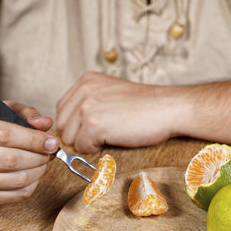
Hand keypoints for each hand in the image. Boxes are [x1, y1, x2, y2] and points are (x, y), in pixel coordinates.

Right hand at [0, 102, 57, 209]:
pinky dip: (32, 184)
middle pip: (12, 160)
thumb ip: (25, 114)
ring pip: (18, 179)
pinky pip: (18, 195)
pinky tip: (32, 174)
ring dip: (39, 170)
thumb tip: (45, 123)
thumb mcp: (0, 113)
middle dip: (39, 156)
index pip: (5, 135)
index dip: (34, 139)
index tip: (52, 142)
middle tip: (49, 152)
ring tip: (42, 161)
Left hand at [55, 71, 187, 152]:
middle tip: (99, 137)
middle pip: (62, 124)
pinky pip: (81, 147)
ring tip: (108, 137)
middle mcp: (84, 90)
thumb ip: (90, 103)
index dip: (74, 125)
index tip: (89, 130)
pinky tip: (111, 141)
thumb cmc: (146, 106)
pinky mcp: (94, 124)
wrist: (168, 108)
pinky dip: (94, 150)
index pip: (62, 109)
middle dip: (77, 136)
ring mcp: (87, 107)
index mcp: (86, 80)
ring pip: (69, 138)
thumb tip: (72, 128)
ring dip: (86, 144)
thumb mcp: (112, 94)